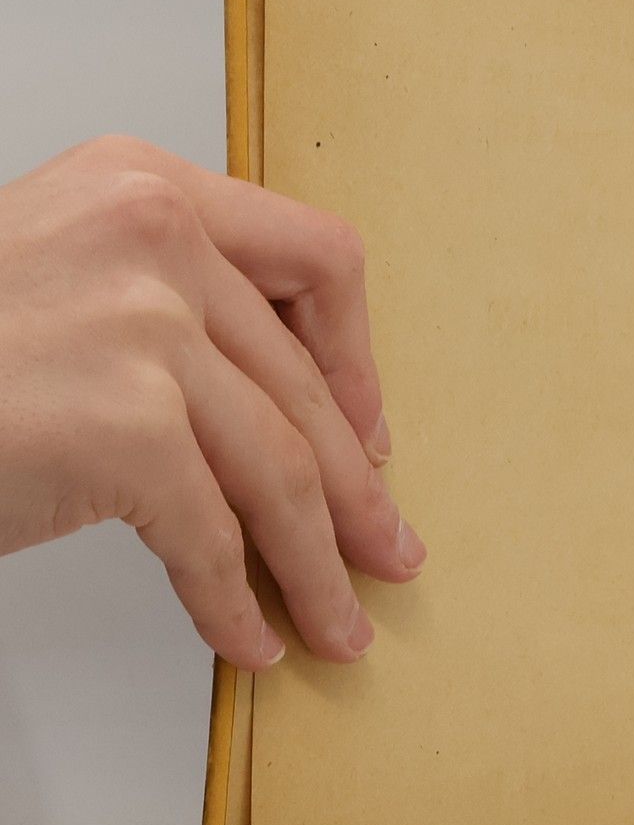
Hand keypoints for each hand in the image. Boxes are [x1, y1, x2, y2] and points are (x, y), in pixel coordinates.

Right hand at [0, 137, 422, 668]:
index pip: (315, 260)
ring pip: (278, 469)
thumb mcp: (58, 275)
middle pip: (302, 388)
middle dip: (355, 492)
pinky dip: (235, 599)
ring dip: (317, 563)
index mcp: (145, 186)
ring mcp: (141, 325)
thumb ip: (166, 305)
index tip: (368, 433)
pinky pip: (210, 534)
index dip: (354, 362)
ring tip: (341, 622)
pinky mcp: (122, 422)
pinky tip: (248, 638)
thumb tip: (284, 412)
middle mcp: (153, 237)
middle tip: (386, 552)